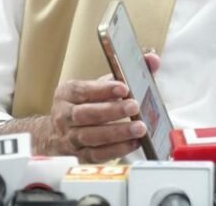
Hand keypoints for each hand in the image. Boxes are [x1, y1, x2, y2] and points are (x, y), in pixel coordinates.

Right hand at [43, 51, 161, 162]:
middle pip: (85, 115)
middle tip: (134, 107)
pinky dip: (117, 150)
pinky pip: (97, 155)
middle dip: (111, 111)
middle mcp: (64, 115)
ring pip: (91, 137)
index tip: (123, 88)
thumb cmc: (89, 102)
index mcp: (67, 93)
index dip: (102, 89)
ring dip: (117, 133)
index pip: (82, 90)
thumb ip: (127, 71)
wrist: (63, 131)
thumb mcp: (102, 84)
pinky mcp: (80, 156)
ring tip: (139, 128)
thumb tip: (152, 59)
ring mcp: (70, 138)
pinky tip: (134, 143)